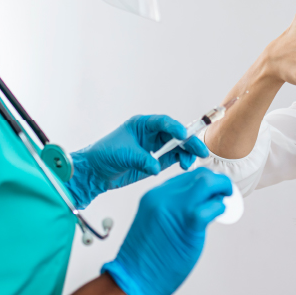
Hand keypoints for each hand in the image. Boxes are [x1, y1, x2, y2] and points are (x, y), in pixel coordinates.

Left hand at [67, 115, 209, 208]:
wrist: (94, 171)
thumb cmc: (103, 155)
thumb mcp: (124, 155)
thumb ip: (143, 160)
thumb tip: (156, 168)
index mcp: (141, 124)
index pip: (163, 123)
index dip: (175, 128)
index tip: (183, 135)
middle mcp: (150, 134)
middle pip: (175, 135)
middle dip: (188, 142)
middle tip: (200, 150)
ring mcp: (153, 148)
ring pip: (176, 147)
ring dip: (186, 153)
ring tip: (189, 163)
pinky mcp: (155, 161)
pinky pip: (172, 159)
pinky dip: (180, 161)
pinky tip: (184, 165)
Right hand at [102, 168, 231, 294]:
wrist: (133, 278)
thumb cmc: (144, 259)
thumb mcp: (153, 224)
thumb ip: (171, 210)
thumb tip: (197, 205)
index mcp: (153, 196)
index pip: (185, 177)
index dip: (202, 181)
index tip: (211, 190)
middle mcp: (164, 197)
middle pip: (198, 175)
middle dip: (216, 181)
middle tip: (223, 193)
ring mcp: (176, 208)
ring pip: (207, 183)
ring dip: (222, 189)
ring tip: (224, 201)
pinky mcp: (190, 223)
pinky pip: (213, 206)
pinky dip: (220, 208)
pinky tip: (220, 214)